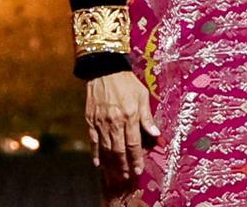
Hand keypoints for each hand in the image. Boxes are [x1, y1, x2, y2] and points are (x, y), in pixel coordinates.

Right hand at [86, 71, 158, 188]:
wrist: (104, 70)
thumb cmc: (127, 82)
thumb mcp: (142, 96)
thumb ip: (147, 117)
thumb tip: (156, 133)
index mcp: (129, 116)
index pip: (134, 144)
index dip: (136, 158)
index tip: (139, 169)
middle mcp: (114, 122)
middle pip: (119, 150)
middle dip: (124, 165)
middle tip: (128, 176)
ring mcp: (101, 123)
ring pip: (106, 148)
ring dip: (111, 163)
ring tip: (116, 174)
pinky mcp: (90, 121)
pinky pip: (93, 141)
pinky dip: (95, 153)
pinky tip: (98, 163)